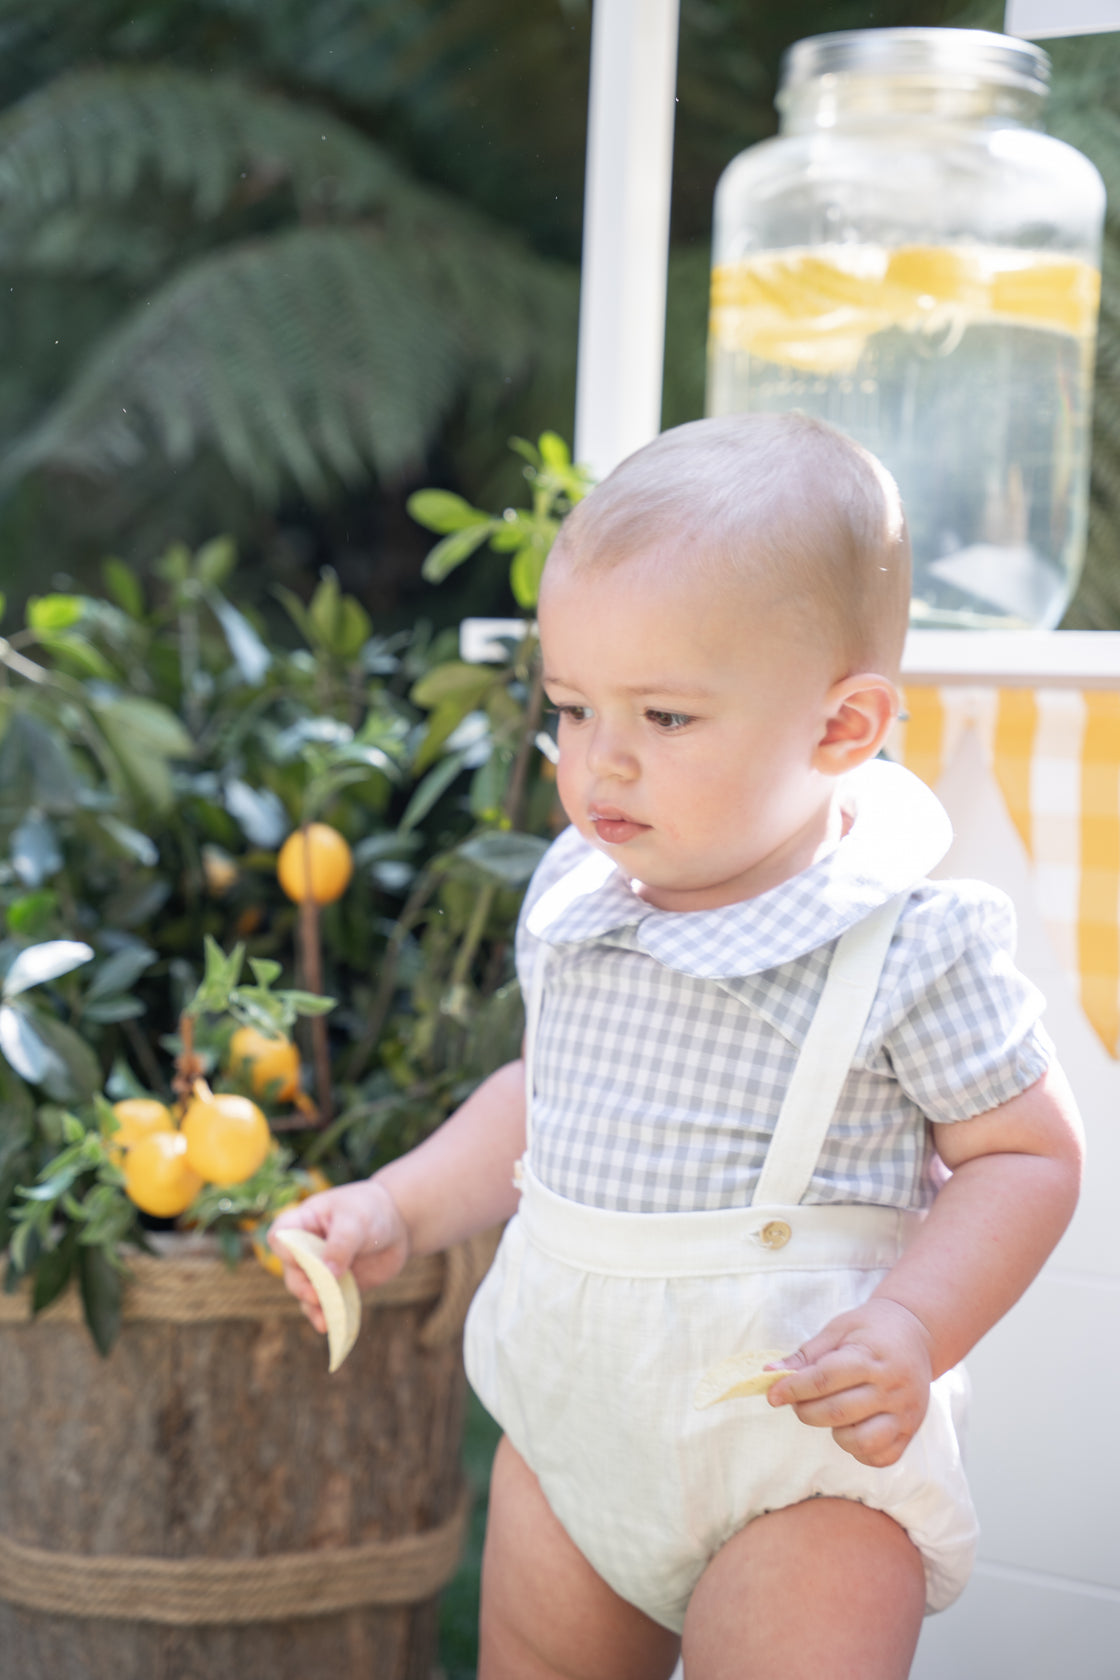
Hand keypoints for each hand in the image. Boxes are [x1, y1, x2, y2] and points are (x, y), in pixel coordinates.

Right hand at [269, 1177, 409, 1333]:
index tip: (299, 1259)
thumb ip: (340, 1245)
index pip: (280, 1235)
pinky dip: (326, 1315)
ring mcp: (319, 1268)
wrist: (398, 1224)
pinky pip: (324, 1304)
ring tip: (325, 1320)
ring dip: (313, 1305)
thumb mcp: (356, 1221)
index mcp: (304, 1222)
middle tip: (317, 1295)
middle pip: (291, 1270)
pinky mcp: (335, 1286)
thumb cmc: (371, 1211)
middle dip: (302, 1285)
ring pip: (305, 1291)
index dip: (284, 1250)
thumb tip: (327, 1275)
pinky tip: (332, 1326)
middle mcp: (306, 1247)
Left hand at [766, 1297, 933, 1467]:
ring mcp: (905, 1413)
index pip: (825, 1379)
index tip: (772, 1394)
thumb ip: (806, 1355)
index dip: (793, 1388)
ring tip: (830, 1413)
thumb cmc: (870, 1329)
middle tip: (797, 1401)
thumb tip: (770, 1374)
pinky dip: (858, 1450)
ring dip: (834, 1433)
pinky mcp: (911, 1432)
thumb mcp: (838, 1330)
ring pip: (860, 1441)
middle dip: (805, 1411)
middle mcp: (893, 1388)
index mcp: (872, 1357)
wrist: (916, 1333)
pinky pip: (880, 1457)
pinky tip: (851, 1429)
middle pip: (838, 1412)